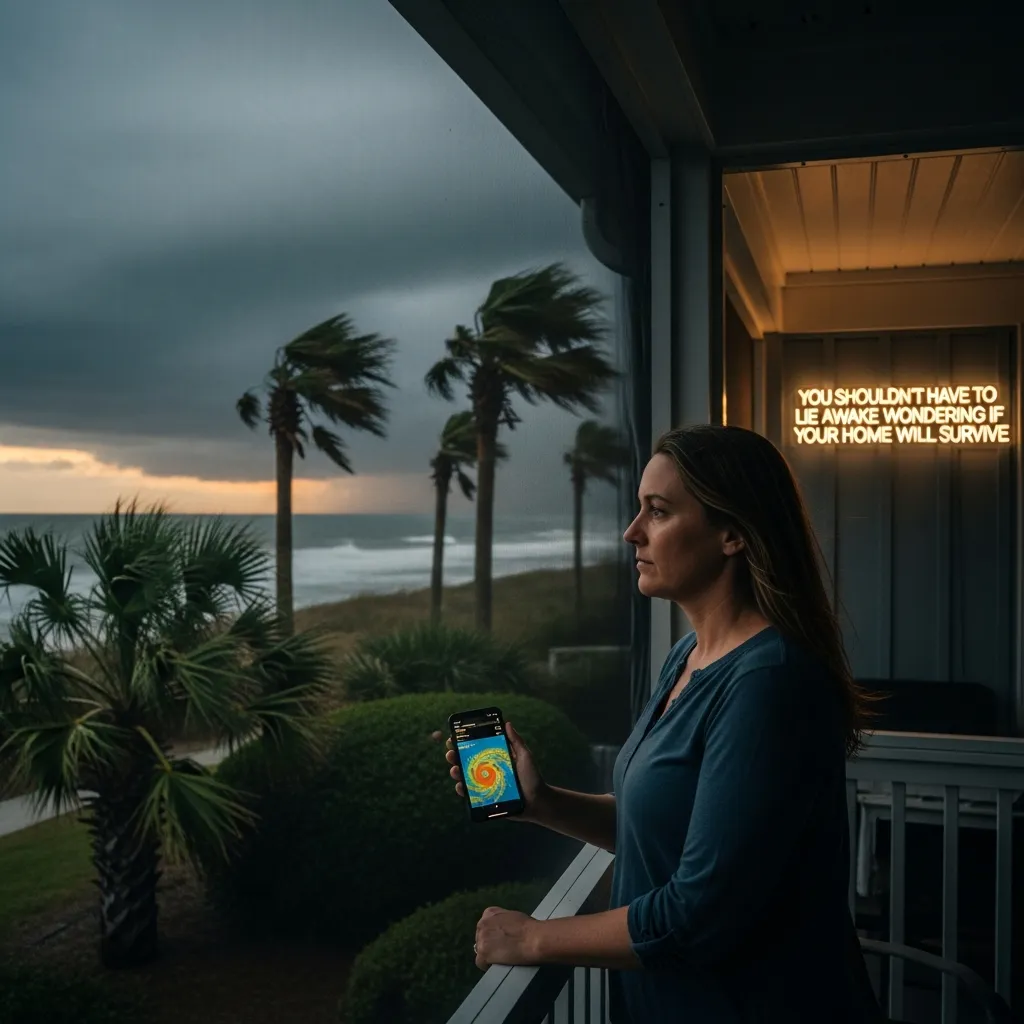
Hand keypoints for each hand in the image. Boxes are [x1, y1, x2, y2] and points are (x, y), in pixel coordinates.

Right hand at [433, 722, 547, 822]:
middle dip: (455, 756)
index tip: (453, 737)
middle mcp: (488, 771)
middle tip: (450, 753)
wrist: (538, 802)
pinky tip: (460, 786)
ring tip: (454, 770)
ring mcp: (485, 785)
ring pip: (465, 777)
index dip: (463, 743)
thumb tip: (507, 723)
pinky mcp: (486, 799)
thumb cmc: (533, 778)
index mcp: (495, 758)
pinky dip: (463, 790)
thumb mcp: (525, 757)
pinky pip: (471, 794)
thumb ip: (516, 741)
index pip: (476, 748)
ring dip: (456, 772)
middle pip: (466, 762)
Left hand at [473, 906, 538, 970]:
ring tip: (501, 958)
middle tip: (501, 950)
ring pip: (480, 951)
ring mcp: (481, 938)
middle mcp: (482, 924)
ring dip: (488, 955)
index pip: (485, 927)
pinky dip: (487, 966)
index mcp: (489, 913)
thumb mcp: (512, 916)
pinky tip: (497, 965)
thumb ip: (502, 922)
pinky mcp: (483, 953)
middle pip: (481, 938)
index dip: (493, 936)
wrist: (532, 938)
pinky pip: (480, 963)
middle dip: (489, 944)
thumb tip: (501, 931)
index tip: (500, 941)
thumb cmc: (528, 927)